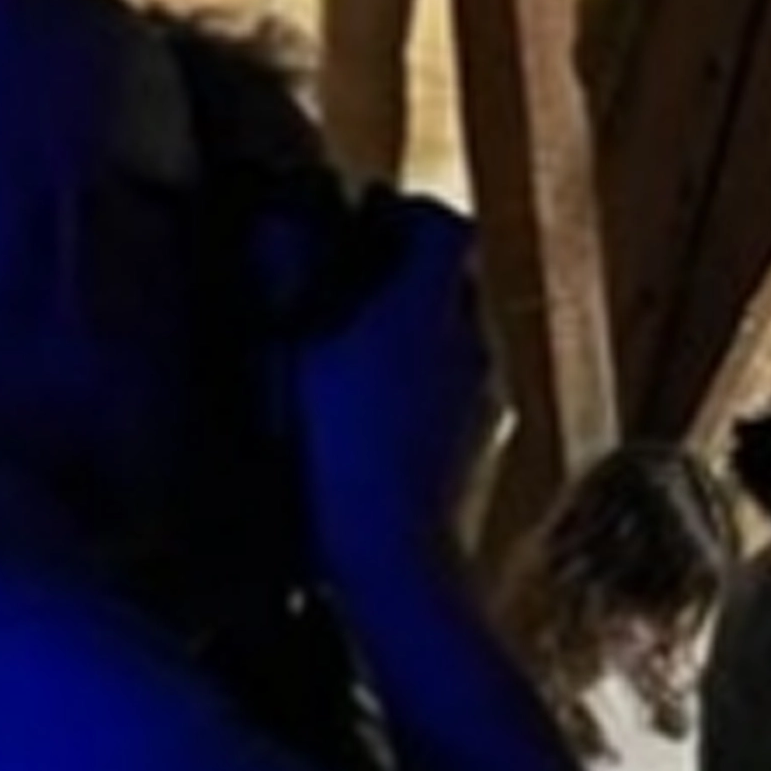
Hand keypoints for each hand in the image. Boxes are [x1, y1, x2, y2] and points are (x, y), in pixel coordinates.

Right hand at [292, 195, 485, 584]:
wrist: (394, 554)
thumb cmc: (333, 450)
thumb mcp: (288, 349)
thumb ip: (283, 271)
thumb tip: (279, 220)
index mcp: (427, 304)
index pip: (443, 225)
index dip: (406, 216)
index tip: (365, 223)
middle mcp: (475, 340)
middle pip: (459, 277)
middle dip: (414, 273)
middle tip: (356, 286)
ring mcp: (491, 394)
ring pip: (466, 335)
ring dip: (425, 331)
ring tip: (364, 354)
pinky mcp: (491, 441)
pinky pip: (468, 388)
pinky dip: (435, 383)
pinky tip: (387, 414)